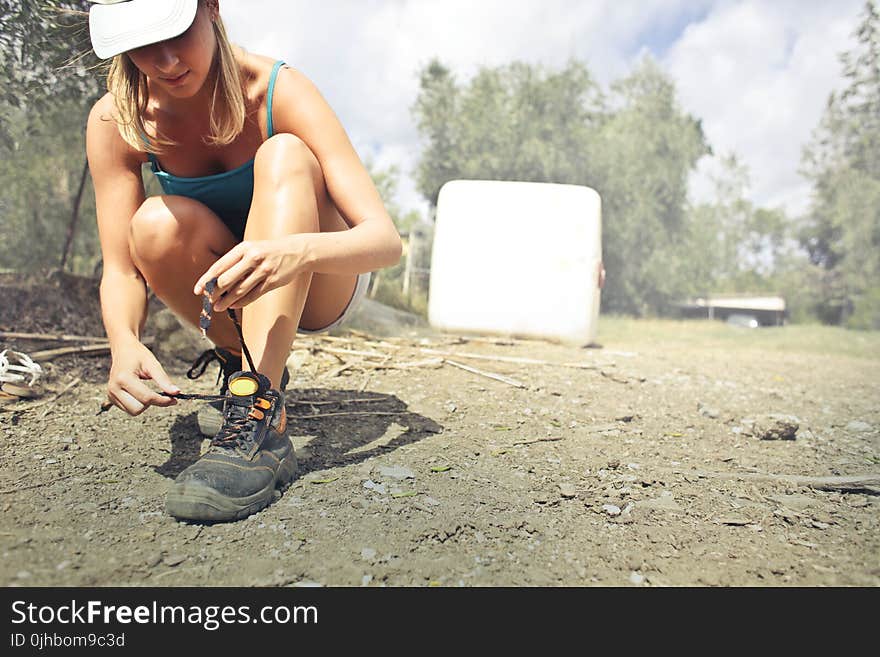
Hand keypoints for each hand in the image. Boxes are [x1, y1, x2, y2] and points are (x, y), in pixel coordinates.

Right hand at [107, 341, 179, 415]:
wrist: (123, 350)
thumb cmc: (137, 355)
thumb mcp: (153, 364)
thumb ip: (164, 380)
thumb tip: (176, 392)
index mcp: (123, 378)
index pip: (146, 398)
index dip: (163, 400)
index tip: (174, 399)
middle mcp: (114, 388)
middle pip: (138, 409)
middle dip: (152, 403)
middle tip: (160, 394)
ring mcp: (111, 394)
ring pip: (133, 412)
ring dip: (144, 405)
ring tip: (148, 392)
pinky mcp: (111, 398)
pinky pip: (128, 409)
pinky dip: (138, 404)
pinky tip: (140, 393)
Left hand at [193, 235, 309, 310]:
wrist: (297, 251)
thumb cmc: (269, 251)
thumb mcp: (251, 249)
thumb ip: (235, 262)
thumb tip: (215, 280)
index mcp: (244, 248)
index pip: (219, 266)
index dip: (206, 280)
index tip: (198, 290)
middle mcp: (253, 258)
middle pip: (227, 280)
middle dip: (214, 292)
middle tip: (207, 300)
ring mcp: (263, 270)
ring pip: (239, 290)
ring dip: (226, 301)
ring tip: (217, 307)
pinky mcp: (272, 282)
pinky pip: (253, 295)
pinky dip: (241, 302)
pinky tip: (233, 305)